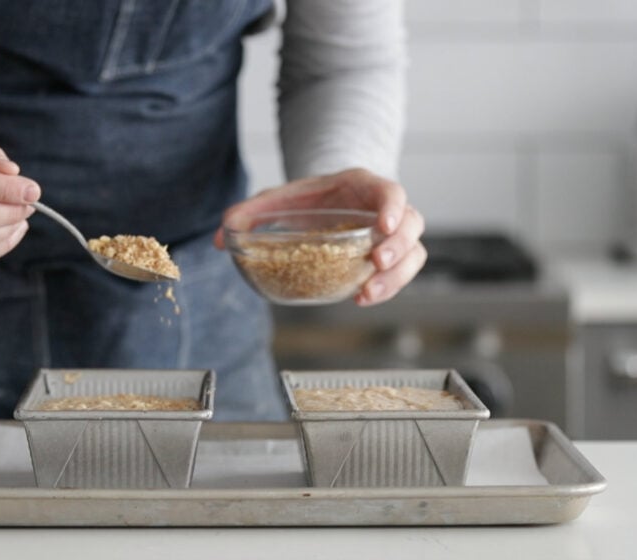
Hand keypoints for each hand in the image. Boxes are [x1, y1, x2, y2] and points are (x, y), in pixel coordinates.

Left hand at [215, 168, 425, 305]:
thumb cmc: (304, 200)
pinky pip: (402, 273)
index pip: (390, 190)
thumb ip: (250, 213)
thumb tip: (222, 236)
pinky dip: (388, 288)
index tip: (384, 224)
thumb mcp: (276, 200)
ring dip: (397, 276)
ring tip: (367, 293)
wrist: (318, 203)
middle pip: (412, 223)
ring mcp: (389, 235)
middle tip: (377, 264)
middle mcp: (382, 209)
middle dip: (399, 246)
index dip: (393, 206)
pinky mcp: (387, 258)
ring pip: (414, 252)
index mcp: (361, 186)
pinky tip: (361, 298)